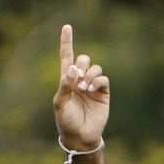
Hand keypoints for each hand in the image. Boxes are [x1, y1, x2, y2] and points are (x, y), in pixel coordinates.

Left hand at [52, 24, 109, 150]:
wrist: (80, 136)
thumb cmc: (66, 120)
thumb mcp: (61, 102)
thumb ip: (65, 85)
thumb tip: (73, 69)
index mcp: (67, 80)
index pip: (67, 57)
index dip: (67, 42)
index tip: (67, 27)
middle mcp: (80, 80)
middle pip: (83, 59)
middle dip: (81, 64)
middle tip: (77, 79)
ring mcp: (92, 86)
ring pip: (95, 67)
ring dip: (89, 74)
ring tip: (84, 88)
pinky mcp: (103, 92)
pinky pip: (103, 78)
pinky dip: (97, 81)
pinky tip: (91, 89)